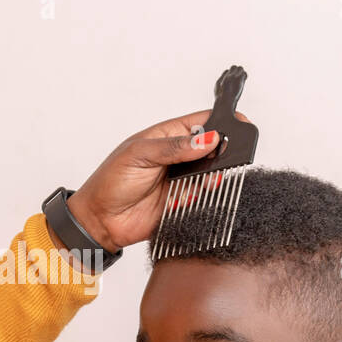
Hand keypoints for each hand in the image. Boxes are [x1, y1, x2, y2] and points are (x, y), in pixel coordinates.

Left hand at [66, 109, 247, 253]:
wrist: (100, 220)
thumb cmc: (111, 181)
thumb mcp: (140, 155)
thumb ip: (174, 147)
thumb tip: (208, 139)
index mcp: (167, 136)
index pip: (202, 122)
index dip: (223, 121)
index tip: (240, 123)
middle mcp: (178, 156)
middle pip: (213, 148)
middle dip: (222, 152)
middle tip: (220, 158)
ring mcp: (182, 180)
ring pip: (212, 174)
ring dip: (212, 177)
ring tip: (204, 181)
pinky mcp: (183, 203)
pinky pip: (204, 198)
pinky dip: (202, 197)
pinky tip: (188, 197)